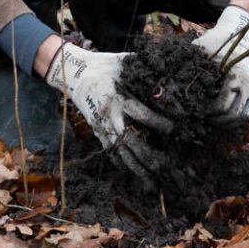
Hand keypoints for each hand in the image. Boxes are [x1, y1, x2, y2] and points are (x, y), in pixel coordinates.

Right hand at [44, 43, 170, 181]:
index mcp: (118, 97)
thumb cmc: (104, 65)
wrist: (75, 74)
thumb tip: (168, 68)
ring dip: (136, 169)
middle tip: (163, 168)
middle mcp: (111, 116)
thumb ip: (143, 68)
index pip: (140, 113)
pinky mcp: (98, 131)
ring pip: (121, 152)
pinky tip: (131, 174)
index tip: (173, 130)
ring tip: (151, 185)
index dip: (157, 122)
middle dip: (147, 157)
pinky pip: (110, 151)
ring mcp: (103, 126)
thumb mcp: (124, 62)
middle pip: (131, 141)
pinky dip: (121, 164)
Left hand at [192, 6, 248, 123]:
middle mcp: (248, 83)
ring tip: (213, 121)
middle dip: (217, 120)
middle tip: (203, 119)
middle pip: (233, 114)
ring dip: (228, 123)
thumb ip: (190, 62)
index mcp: (236, 74)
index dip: (209, 112)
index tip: (198, 111)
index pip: (223, 105)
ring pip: (244, 116)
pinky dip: (238, 119)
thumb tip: (170, 75)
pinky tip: (224, 119)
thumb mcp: (201, 49)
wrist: (234, 36)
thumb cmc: (215, 42)